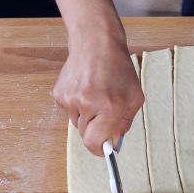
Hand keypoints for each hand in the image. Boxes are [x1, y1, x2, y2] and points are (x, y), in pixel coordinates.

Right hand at [53, 27, 143, 156]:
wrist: (95, 43)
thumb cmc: (118, 69)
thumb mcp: (134, 96)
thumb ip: (125, 122)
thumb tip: (114, 143)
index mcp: (110, 106)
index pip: (95, 143)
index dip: (100, 149)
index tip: (105, 149)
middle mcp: (88, 104)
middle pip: (86, 135)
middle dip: (96, 130)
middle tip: (104, 113)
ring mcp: (70, 99)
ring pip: (77, 123)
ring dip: (87, 116)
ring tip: (96, 95)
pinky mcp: (59, 94)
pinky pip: (69, 111)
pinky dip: (78, 105)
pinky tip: (85, 89)